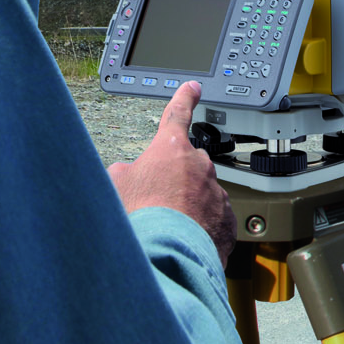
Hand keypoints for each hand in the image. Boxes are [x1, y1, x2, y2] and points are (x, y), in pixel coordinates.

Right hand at [107, 81, 235, 265]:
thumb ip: (123, 171)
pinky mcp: (227, 220)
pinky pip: (213, 218)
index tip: (192, 88)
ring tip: (168, 227)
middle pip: (186, 166)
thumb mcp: (116, 184)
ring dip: (187, 205)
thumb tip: (126, 174)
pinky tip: (185, 239)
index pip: (178, 114)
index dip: (184, 98)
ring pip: (200, 194)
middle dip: (173, 181)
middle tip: (156, 201)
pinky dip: (200, 227)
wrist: (168, 254)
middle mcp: (199, 166)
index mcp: (172, 149)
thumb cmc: (142, 217)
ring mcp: (216, 192)